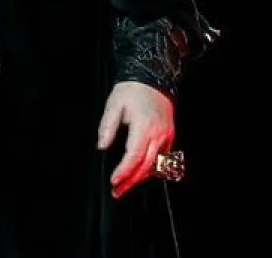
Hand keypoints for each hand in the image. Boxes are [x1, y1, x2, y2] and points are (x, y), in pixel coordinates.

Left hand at [97, 80, 174, 199]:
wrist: (153, 78)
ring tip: (125, 186)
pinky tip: (139, 173)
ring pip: (156, 165)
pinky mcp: (170, 136)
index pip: (134, 156)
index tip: (114, 181)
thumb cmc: (132, 90)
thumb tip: (102, 146)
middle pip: (146, 166)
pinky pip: (162, 159)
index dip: (124, 172)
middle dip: (131, 181)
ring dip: (141, 178)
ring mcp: (166, 136)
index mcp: (144, 127)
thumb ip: (107, 127)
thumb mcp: (114, 104)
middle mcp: (158, 134)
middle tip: (117, 191)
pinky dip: (150, 168)